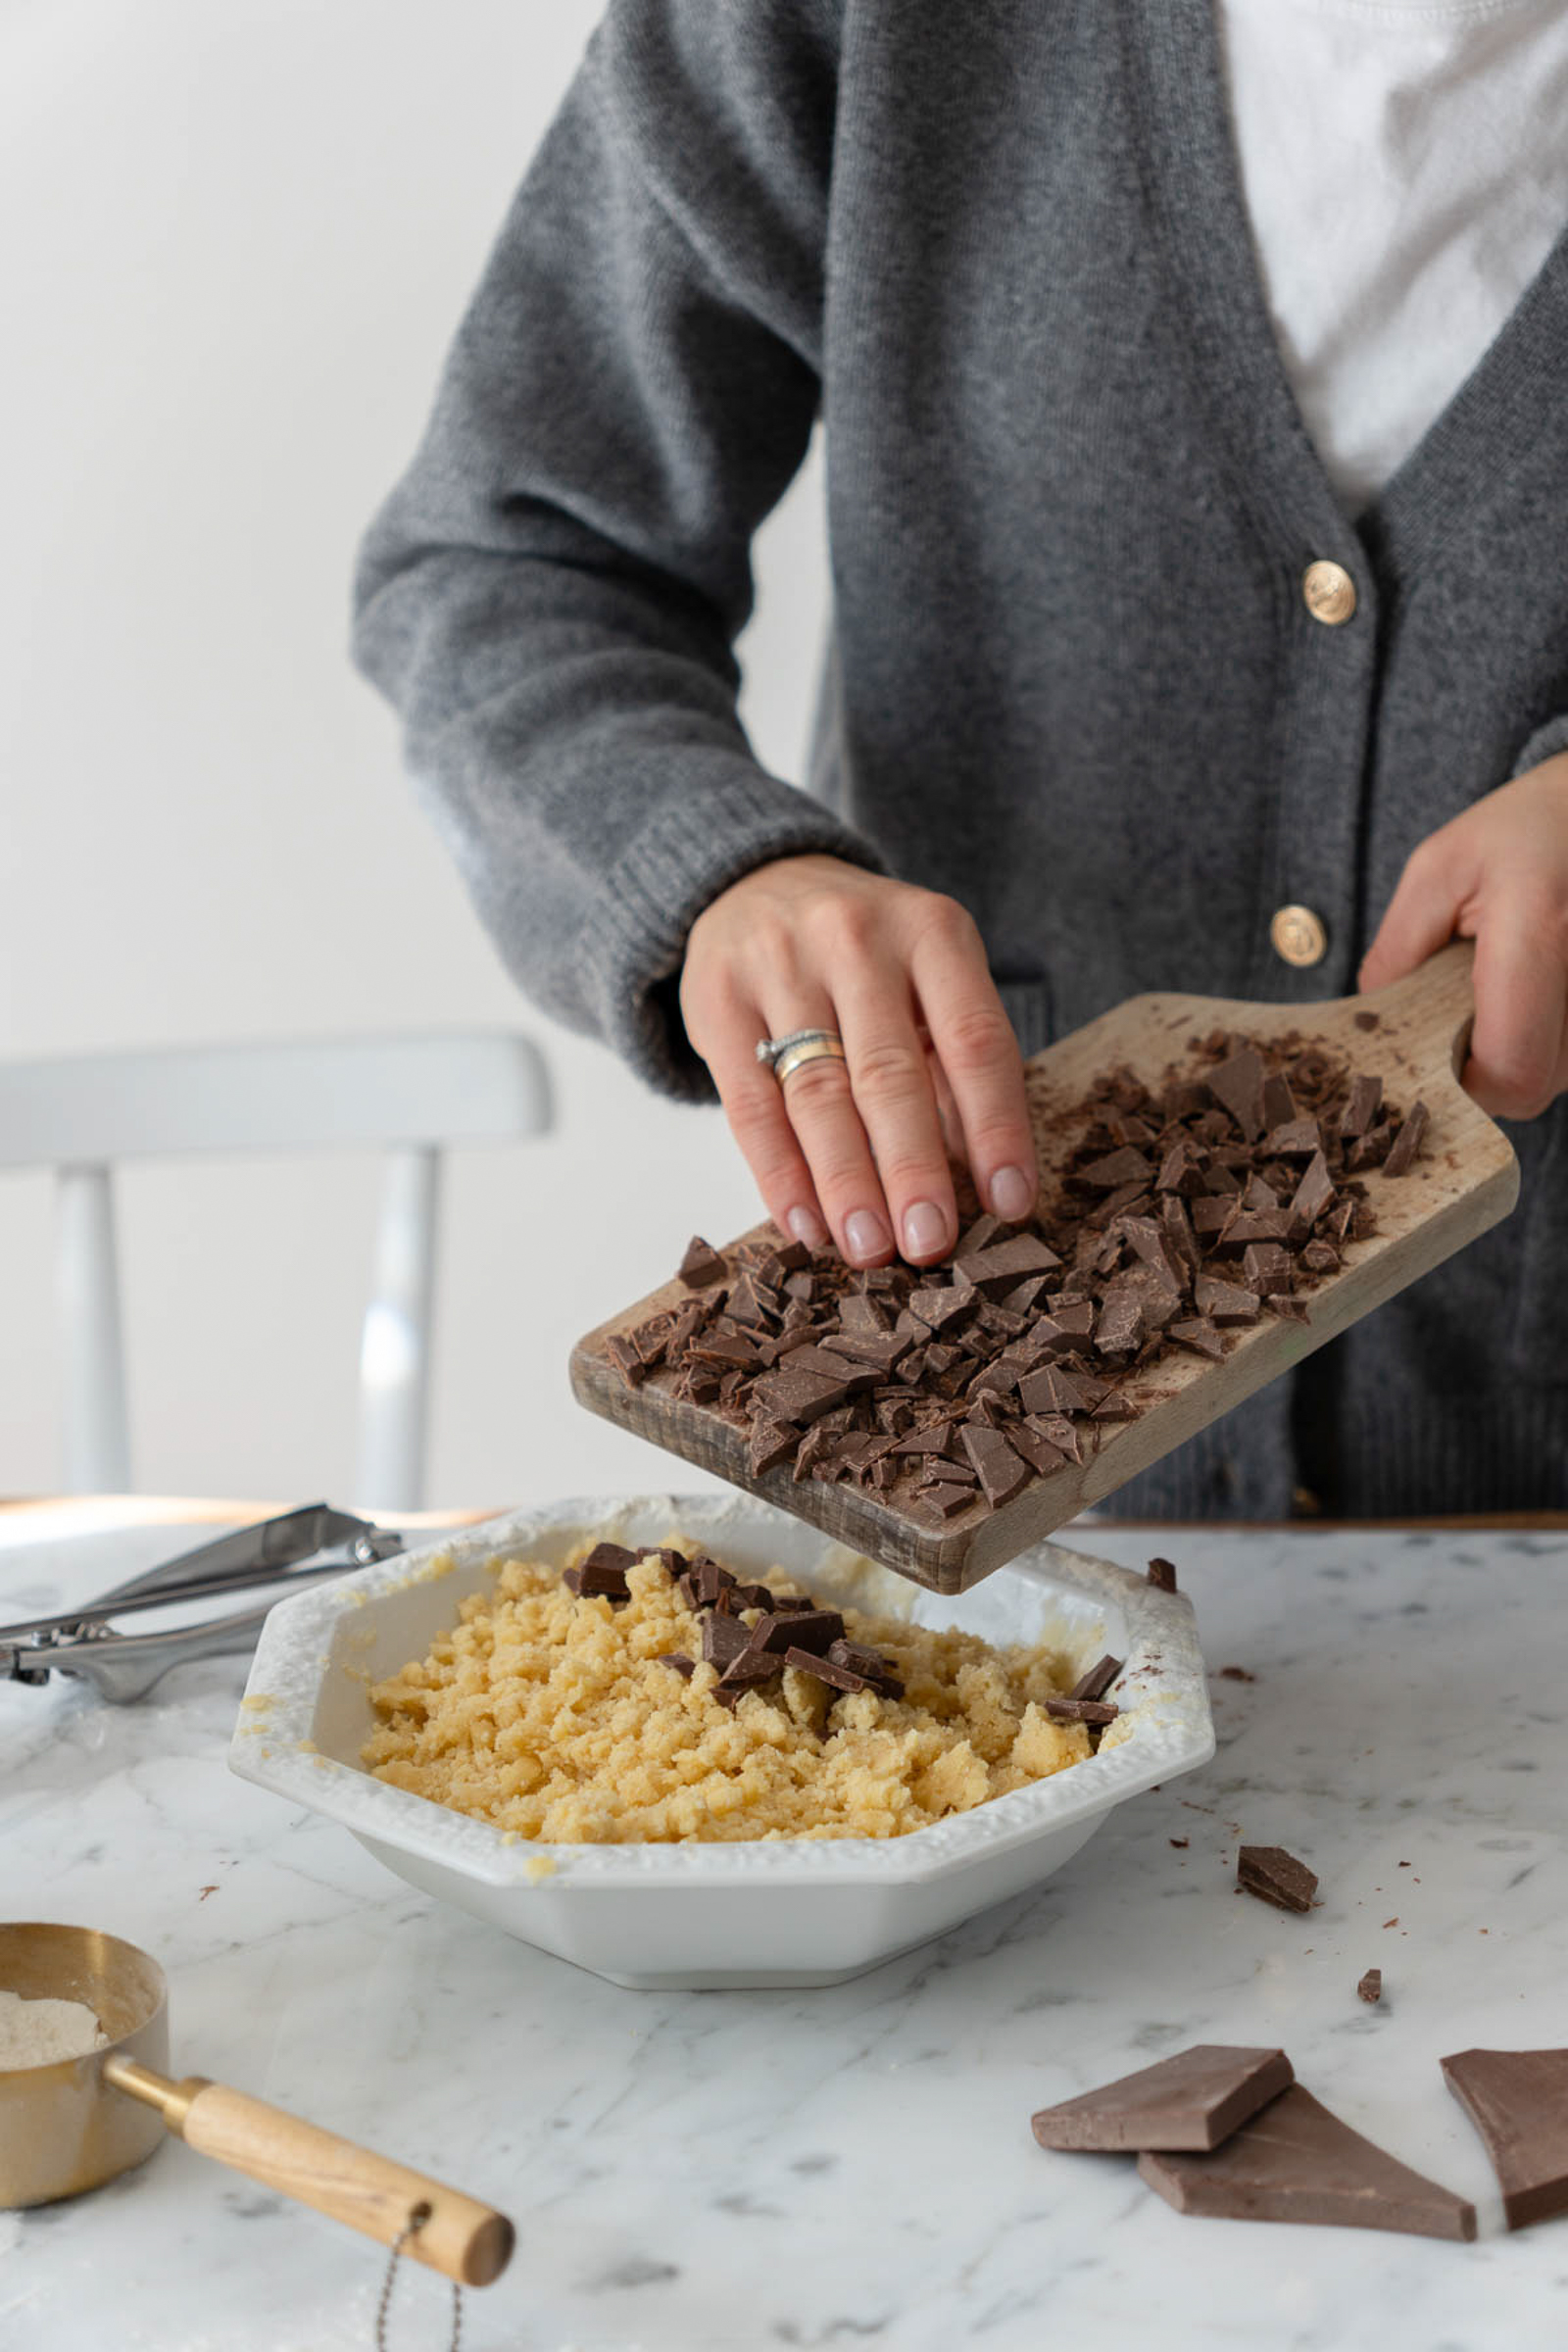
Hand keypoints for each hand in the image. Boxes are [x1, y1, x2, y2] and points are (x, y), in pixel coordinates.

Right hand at [679, 855, 1037, 1266]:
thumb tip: (980, 1183)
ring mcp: (780, 967)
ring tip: (870, 1250)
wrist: (758, 881)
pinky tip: (807, 1225)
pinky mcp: (718, 1003)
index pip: (975, 1042)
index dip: (996, 1129)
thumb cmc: (868, 955)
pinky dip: (780, 1176)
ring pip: (818, 1096)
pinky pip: (751, 1107)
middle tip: (931, 1243)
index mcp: (933, 932)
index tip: (1010, 1204)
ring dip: (847, 1184)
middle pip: (890, 1073)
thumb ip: (949, 1063)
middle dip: (913, 1169)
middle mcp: (857, 941)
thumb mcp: (926, 975)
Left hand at [1360, 751, 1567, 1118]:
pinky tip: (1531, 992)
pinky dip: (1546, 1039)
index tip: (1436, 1055)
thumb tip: (1372, 1024)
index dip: (1466, 1084)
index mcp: (1542, 929)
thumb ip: (1399, 952)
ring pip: (1559, 1076)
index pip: (1511, 1069)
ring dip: (1520, 1054)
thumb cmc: (1521, 830)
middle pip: (1536, 1087)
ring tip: (1504, 990)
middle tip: (1461, 1017)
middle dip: (1487, 1071)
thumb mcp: (1438, 871)